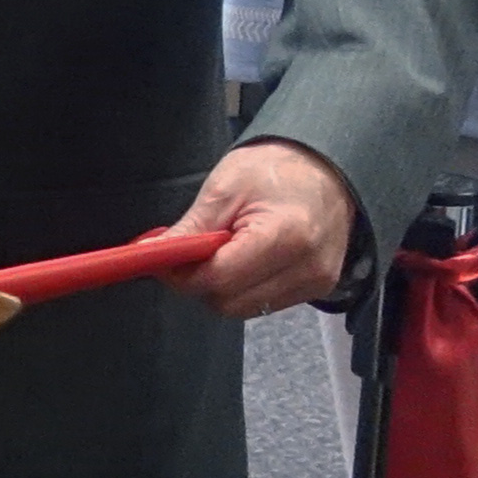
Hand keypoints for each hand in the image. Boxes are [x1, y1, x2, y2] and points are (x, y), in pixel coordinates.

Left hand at [180, 137, 360, 318]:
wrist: (325, 169)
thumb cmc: (275, 169)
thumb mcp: (224, 188)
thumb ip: (190, 228)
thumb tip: (151, 254)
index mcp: (285, 237)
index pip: (218, 279)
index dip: (182, 274)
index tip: (164, 259)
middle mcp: (307, 268)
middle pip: (229, 302)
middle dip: (199, 283)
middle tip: (190, 255)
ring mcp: (316, 282)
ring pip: (244, 308)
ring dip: (221, 288)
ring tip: (223, 251)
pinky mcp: (318, 288)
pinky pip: (263, 303)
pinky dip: (243, 288)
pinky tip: (245, 260)